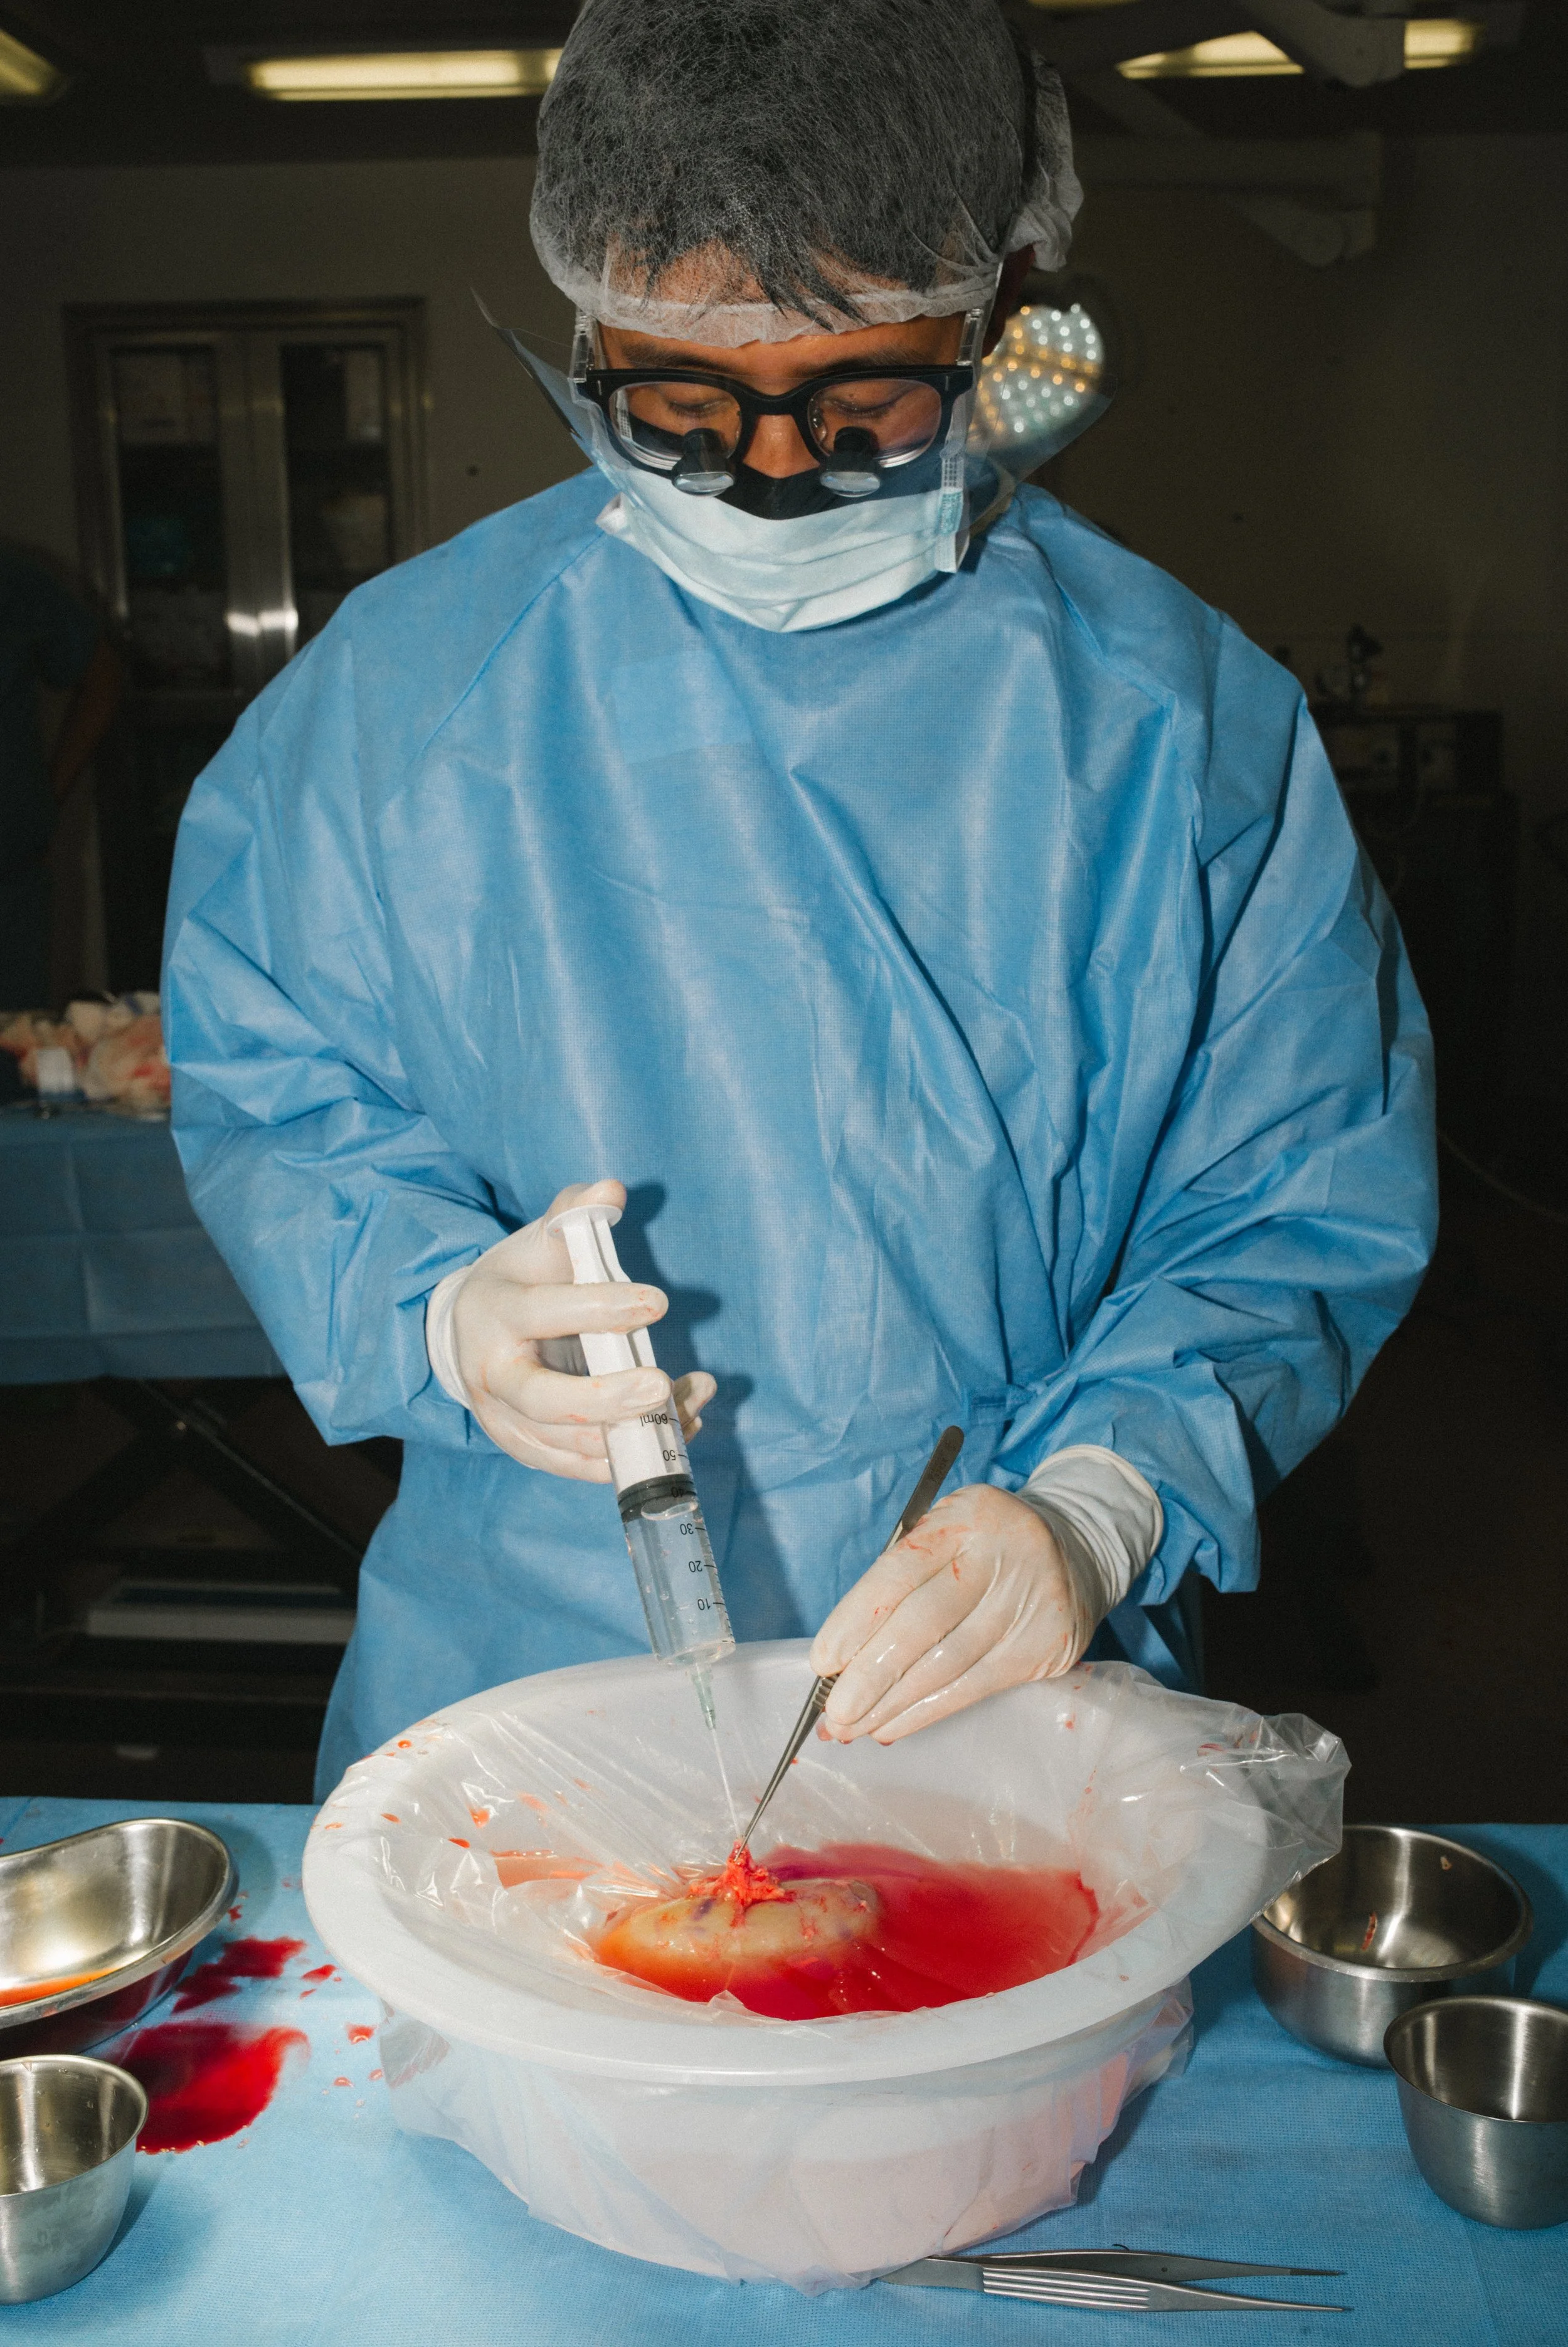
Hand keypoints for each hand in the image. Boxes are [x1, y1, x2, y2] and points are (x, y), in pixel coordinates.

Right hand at [448, 1178, 715, 1481]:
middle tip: (661, 1384)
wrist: (467, 1334)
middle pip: (544, 1399)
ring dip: (633, 1429)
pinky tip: (676, 1428)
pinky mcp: (526, 1449)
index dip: (602, 1307)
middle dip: (606, 1398)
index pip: (545, 1312)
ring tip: (690, 1402)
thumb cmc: (518, 1281)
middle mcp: (493, 1374)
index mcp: (495, 1312)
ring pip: (570, 1442)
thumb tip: (611, 1188)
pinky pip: (578, 1466)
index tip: (658, 1301)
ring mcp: (505, 1420)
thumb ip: (573, 1212)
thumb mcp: (538, 1241)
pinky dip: (627, 1455)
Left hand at [808, 1484, 1100, 1743]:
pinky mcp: (1048, 1647)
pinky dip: (927, 1711)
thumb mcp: (946, 1531)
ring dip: (893, 1704)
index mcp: (964, 1518)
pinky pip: (976, 1688)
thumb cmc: (984, 1546)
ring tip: (852, 1728)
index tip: (823, 1660)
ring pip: (948, 1665)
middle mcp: (1002, 1557)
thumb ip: (901, 1577)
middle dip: (872, 1674)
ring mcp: (1030, 1604)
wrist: (1076, 1550)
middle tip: (833, 1713)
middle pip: (925, 1623)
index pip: (900, 1571)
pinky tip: (893, 1727)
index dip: (857, 1619)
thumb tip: (843, 1654)